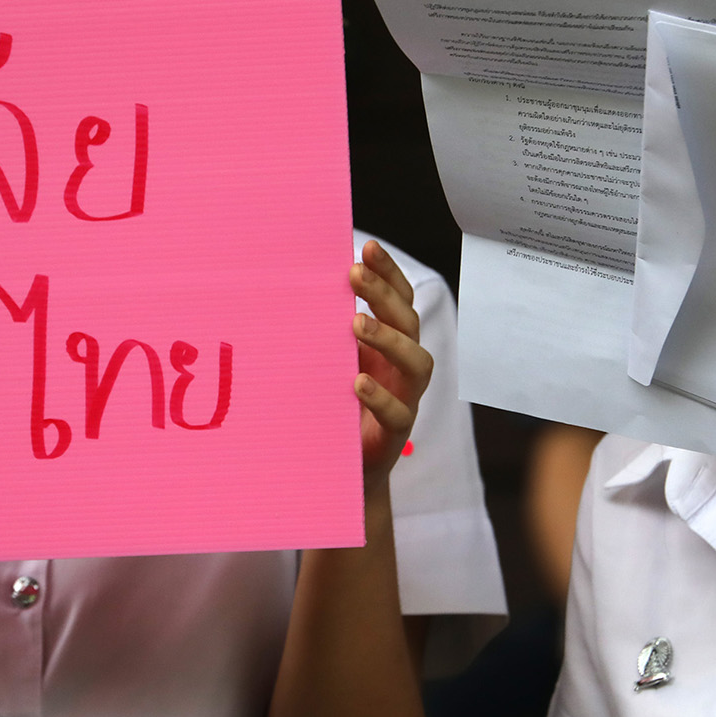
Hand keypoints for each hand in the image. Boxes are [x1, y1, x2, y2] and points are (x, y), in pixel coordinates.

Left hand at [350, 240, 432, 480]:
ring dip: (388, 339)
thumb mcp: (333, 363)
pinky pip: (398, 412)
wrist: (341, 469)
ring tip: (357, 323)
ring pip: (416, 363)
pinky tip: (358, 382)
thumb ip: (328, 332)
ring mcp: (406, 399)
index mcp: (391, 344)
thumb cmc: (336, 406)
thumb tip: (299, 288)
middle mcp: (404, 367)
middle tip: (354, 275)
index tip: (367, 247)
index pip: (399, 300)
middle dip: (384, 295)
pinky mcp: (397, 434)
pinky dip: (380, 396)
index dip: (389, 274)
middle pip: (408, 322)